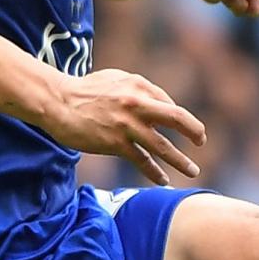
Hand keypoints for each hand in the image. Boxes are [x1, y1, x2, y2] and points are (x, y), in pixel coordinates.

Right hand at [42, 68, 205, 185]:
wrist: (57, 102)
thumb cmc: (83, 91)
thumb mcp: (115, 79)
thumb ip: (137, 89)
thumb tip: (156, 102)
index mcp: (139, 85)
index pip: (168, 104)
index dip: (177, 119)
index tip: (181, 129)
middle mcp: (137, 104)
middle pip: (177, 118)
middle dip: (194, 132)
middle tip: (201, 141)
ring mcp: (127, 125)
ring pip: (162, 145)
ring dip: (180, 160)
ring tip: (192, 171)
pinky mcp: (115, 143)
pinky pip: (141, 160)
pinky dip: (154, 171)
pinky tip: (162, 180)